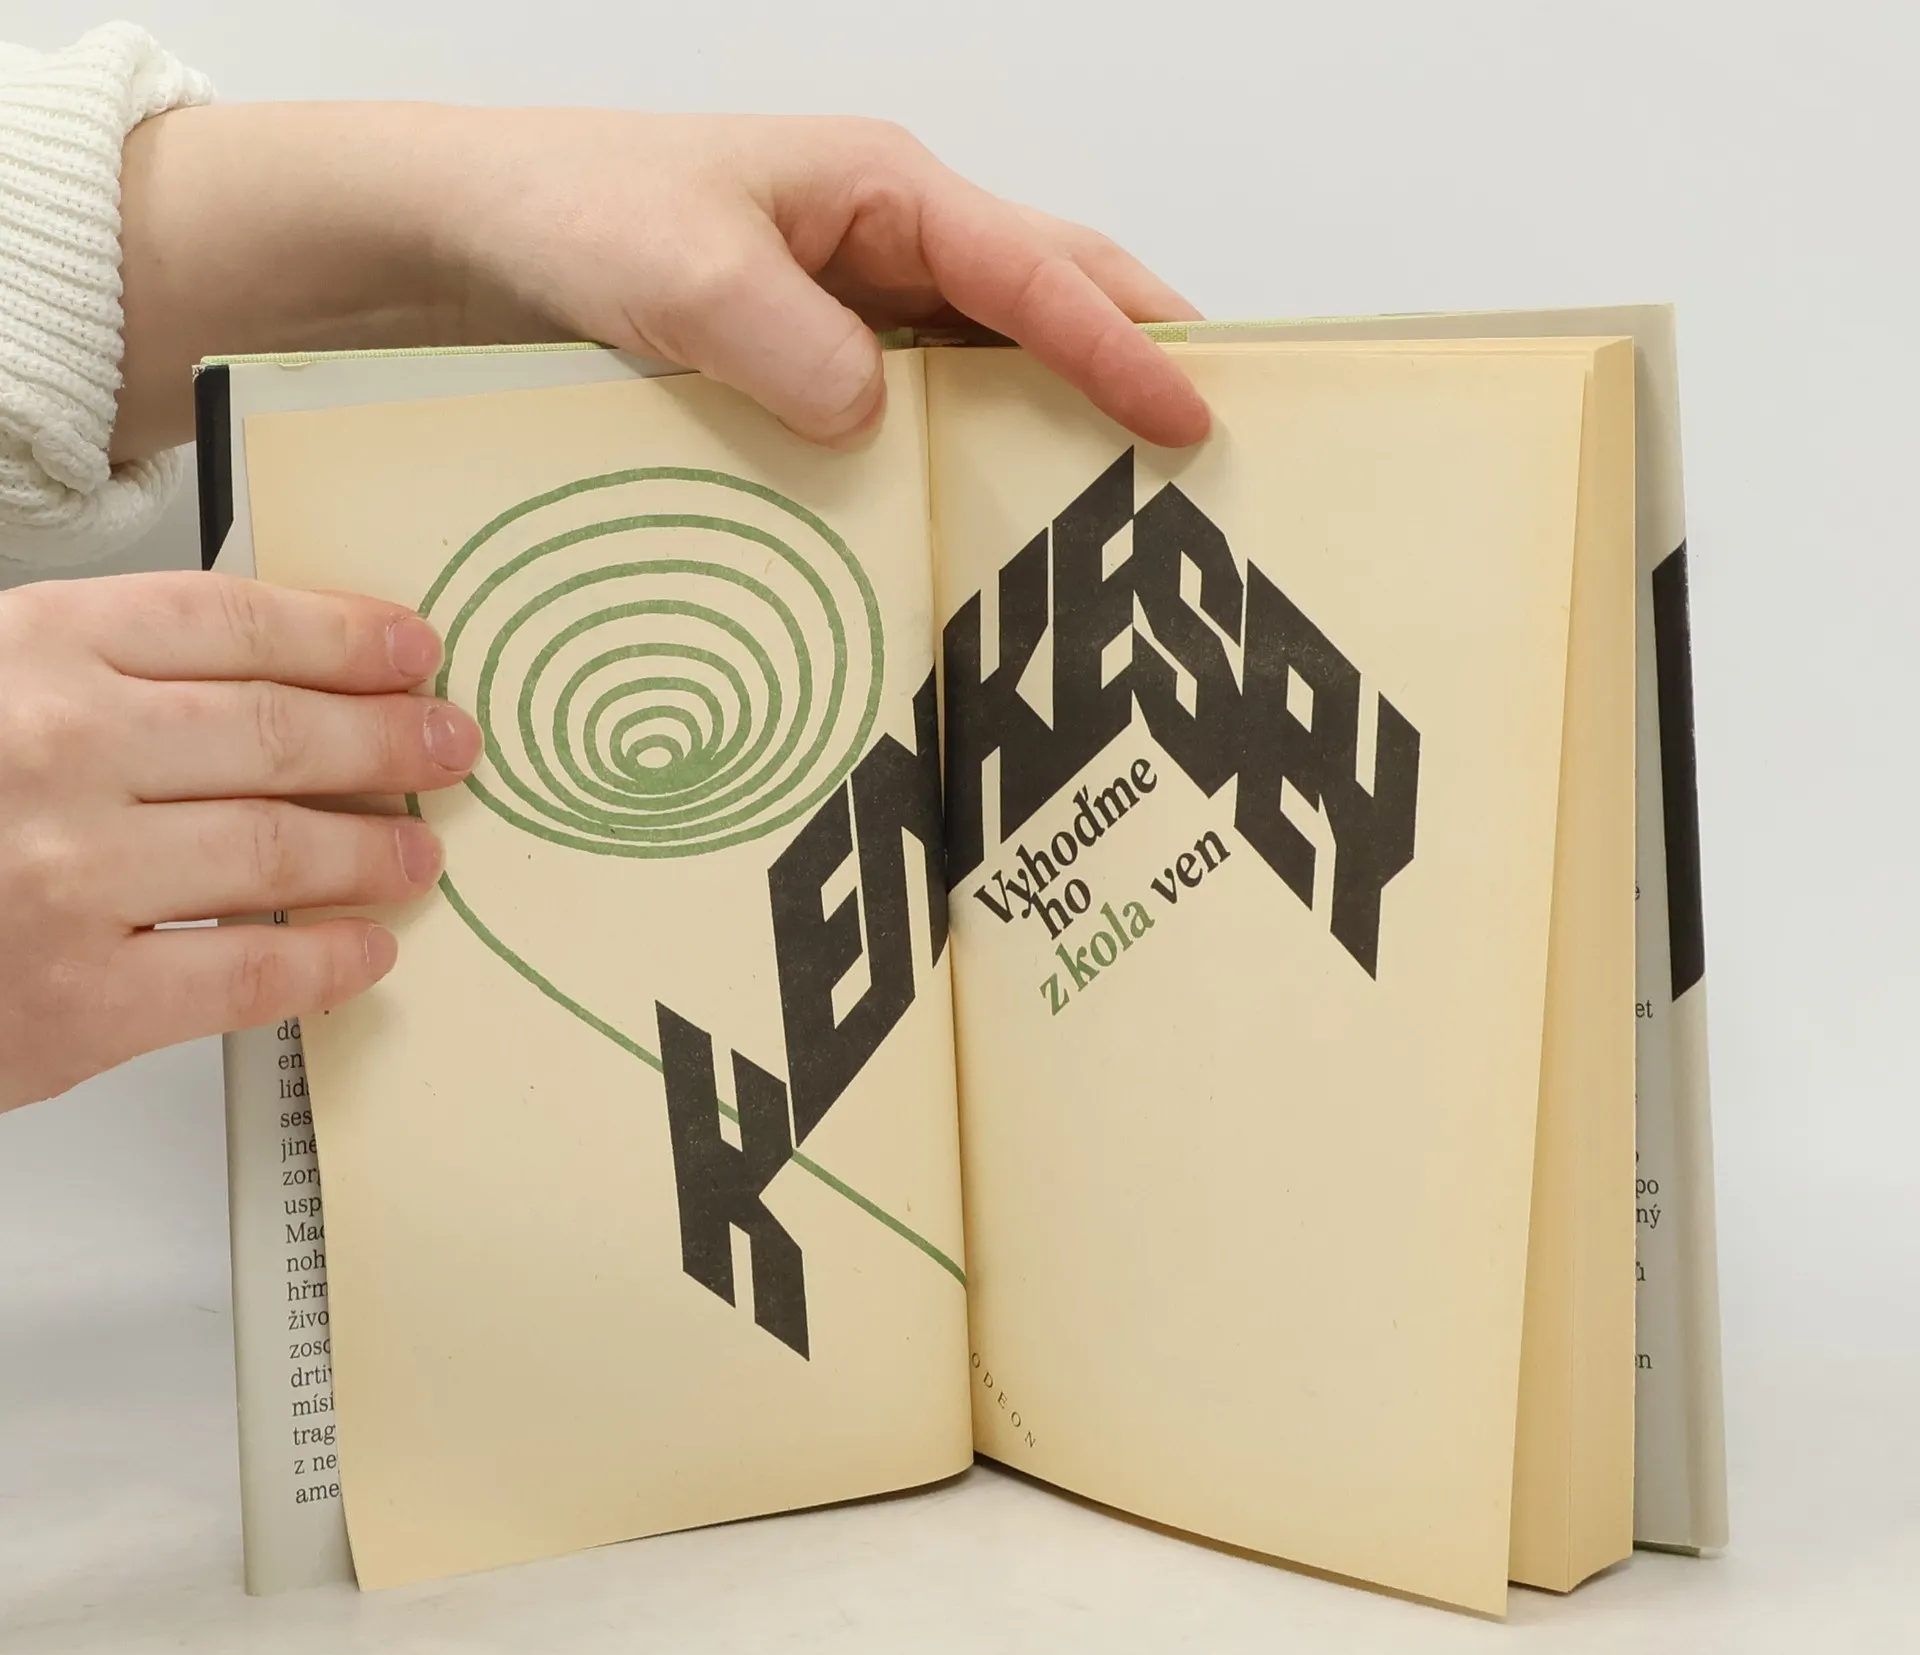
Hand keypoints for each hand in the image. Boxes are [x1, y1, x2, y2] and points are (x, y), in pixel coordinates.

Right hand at [0, 575, 475, 1110]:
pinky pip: (250, 970)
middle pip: (280, 731)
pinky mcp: (78, 1000)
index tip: (413, 651)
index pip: (233, 622)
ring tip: (417, 854)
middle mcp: (57, 748)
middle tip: (450, 747)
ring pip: (281, 848)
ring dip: (374, 850)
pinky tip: (365, 949)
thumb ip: (98, 672)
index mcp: (28, 650)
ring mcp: (70, 877)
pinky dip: (328, 960)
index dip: (345, 635)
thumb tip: (270, 676)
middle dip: (389, 738)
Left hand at [114, 106, 1209, 459]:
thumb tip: (876, 416)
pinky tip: (977, 527)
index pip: (1035, 271)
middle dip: (1133, 368)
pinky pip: (920, 411)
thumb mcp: (674, 268)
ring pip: (993, 365)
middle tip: (1208, 465)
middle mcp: (887, 245)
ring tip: (1119, 518)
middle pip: (1048, 302)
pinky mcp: (815, 364)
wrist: (466, 232)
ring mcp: (855, 307)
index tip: (1191, 419)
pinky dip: (966, 460)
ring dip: (1058, 427)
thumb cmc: (566, 211)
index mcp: (884, 191)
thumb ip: (782, 337)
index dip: (1121, 345)